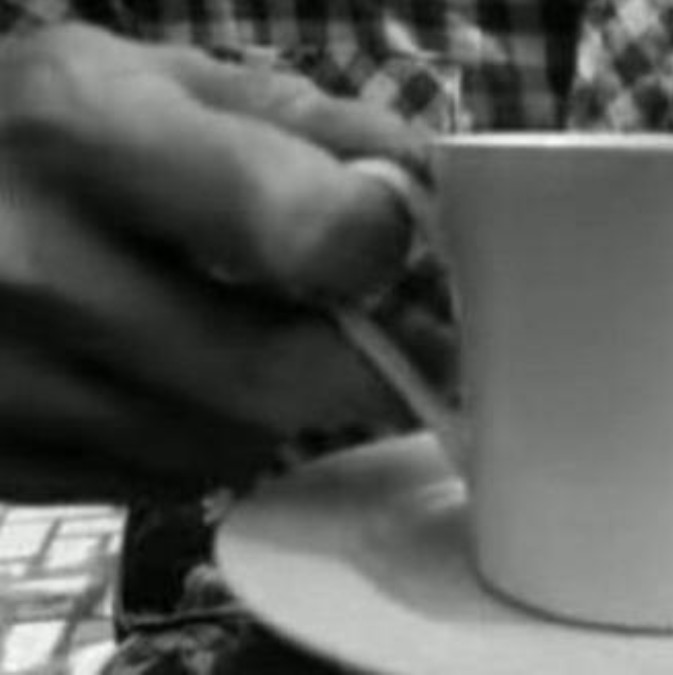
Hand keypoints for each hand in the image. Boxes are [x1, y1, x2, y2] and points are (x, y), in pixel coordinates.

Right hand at [0, 25, 442, 501]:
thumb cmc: (26, 133)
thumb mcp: (147, 80)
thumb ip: (297, 120)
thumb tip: (417, 179)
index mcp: (87, 136)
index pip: (313, 231)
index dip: (379, 243)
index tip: (393, 242)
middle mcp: (36, 270)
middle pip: (284, 374)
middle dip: (361, 359)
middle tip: (384, 332)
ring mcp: (10, 384)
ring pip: (234, 443)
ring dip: (278, 400)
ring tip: (245, 332)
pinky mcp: (2, 463)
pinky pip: (168, 480)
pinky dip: (207, 436)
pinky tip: (175, 375)